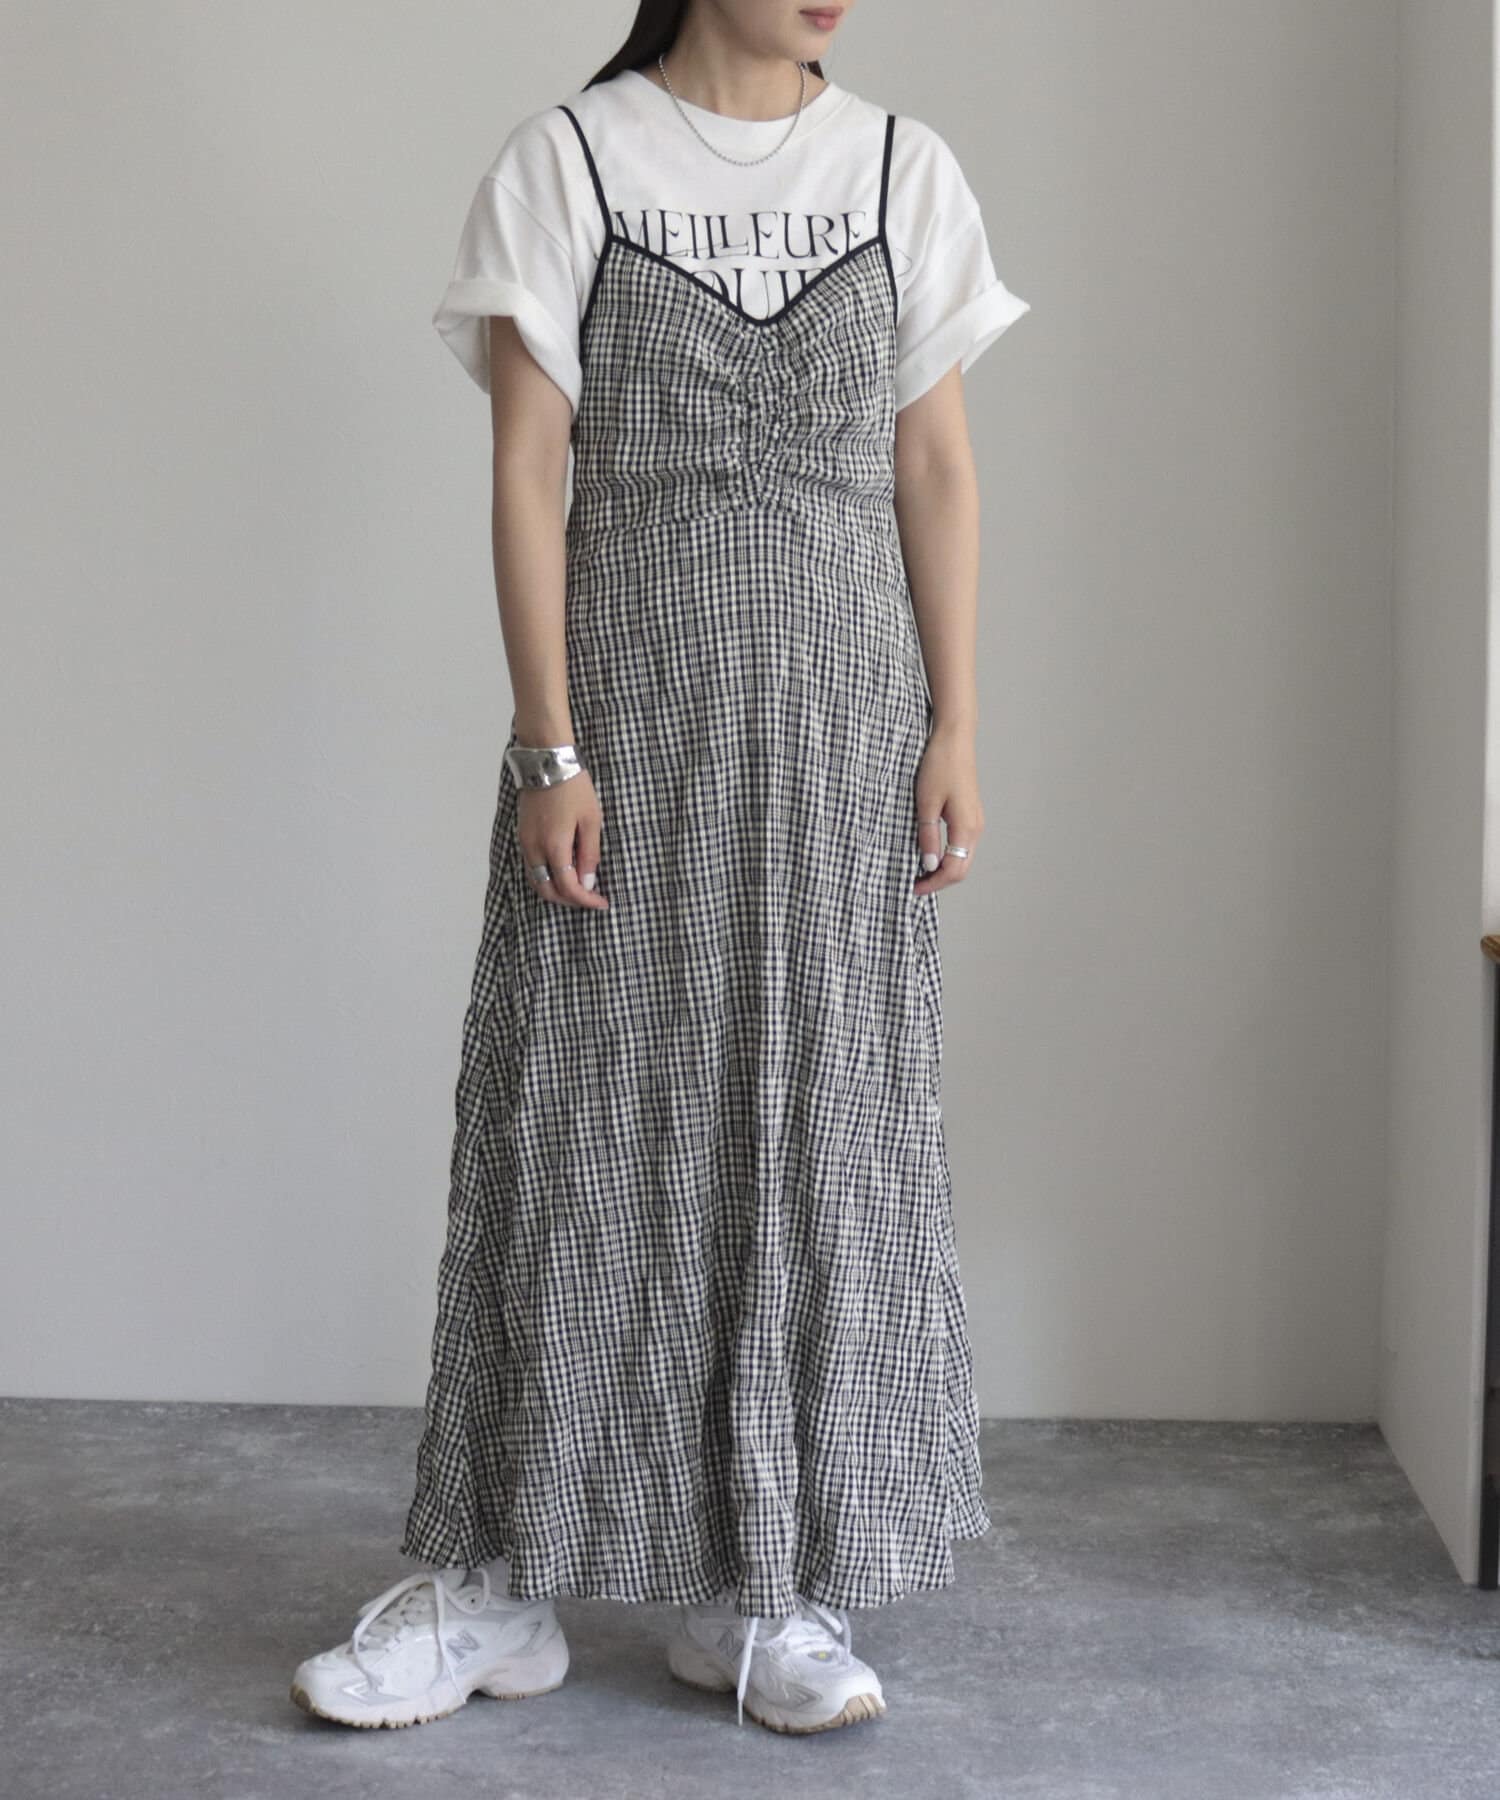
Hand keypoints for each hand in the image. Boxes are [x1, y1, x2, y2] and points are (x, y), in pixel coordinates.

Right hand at [517, 771, 608, 909]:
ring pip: (537, 881)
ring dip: (556, 891)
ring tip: (578, 888)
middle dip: (570, 901)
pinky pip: (531, 867)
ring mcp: (525, 843)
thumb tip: (587, 883)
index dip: (586, 900)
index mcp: (554, 847)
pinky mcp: (522, 835)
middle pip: (548, 891)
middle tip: (590, 899)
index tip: (602, 902)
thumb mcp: (591, 820)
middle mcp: (534, 849)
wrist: (547, 762)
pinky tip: (563, 872)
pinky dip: (546, 878)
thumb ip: (589, 854)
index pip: (568, 888)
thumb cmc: (573, 787)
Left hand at [913, 725, 982, 895]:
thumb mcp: (926, 803)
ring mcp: (975, 821)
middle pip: (961, 868)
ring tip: (918, 871)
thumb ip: (928, 836)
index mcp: (966, 828)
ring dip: (943, 869)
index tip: (913, 888)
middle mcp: (976, 828)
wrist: (954, 739)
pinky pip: (961, 845)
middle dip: (939, 880)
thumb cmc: (939, 766)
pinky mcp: (970, 814)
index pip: (954, 870)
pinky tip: (930, 853)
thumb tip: (930, 865)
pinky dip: (947, 855)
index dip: (933, 883)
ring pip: (962, 857)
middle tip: (914, 884)